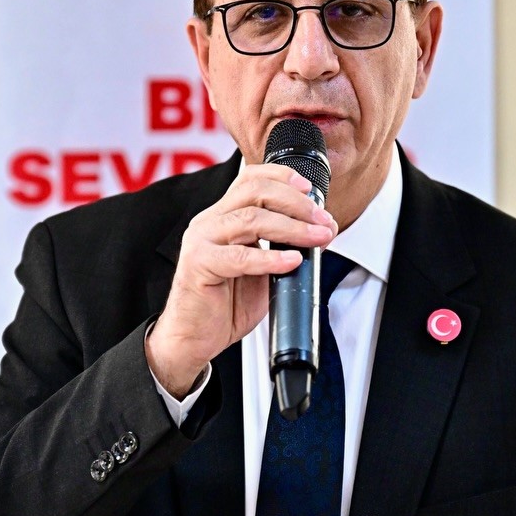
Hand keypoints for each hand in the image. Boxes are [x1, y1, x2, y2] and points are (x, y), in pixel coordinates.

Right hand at [146, 164, 336, 396]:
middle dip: (296, 203)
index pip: (250, 178)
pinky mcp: (199, 265)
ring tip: (316, 239)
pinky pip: (239, 257)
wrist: (193, 338)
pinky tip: (292, 261)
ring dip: (292, 227)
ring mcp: (201, 241)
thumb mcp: (260, 268)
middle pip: (254, 192)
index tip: (311, 190)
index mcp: (222, 216)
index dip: (283, 177)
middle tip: (322, 220)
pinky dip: (270, 257)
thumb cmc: (224, 304)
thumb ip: (281, 247)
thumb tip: (318, 234)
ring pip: (250, 219)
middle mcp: (210, 222)